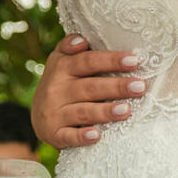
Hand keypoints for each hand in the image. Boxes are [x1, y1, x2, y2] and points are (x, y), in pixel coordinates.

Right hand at [30, 35, 147, 149]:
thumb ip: (69, 47)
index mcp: (61, 68)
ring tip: (127, 110)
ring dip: (105, 111)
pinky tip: (97, 135)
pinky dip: (82, 136)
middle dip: (116, 86)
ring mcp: (54, 113)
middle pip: (89, 87)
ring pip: (82, 112)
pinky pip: (69, 136)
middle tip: (140, 86)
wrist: (38, 118)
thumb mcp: (60, 61)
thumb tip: (82, 40)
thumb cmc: (60, 85)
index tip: (134, 60)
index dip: (110, 60)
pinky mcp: (54, 134)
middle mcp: (55, 89)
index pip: (87, 61)